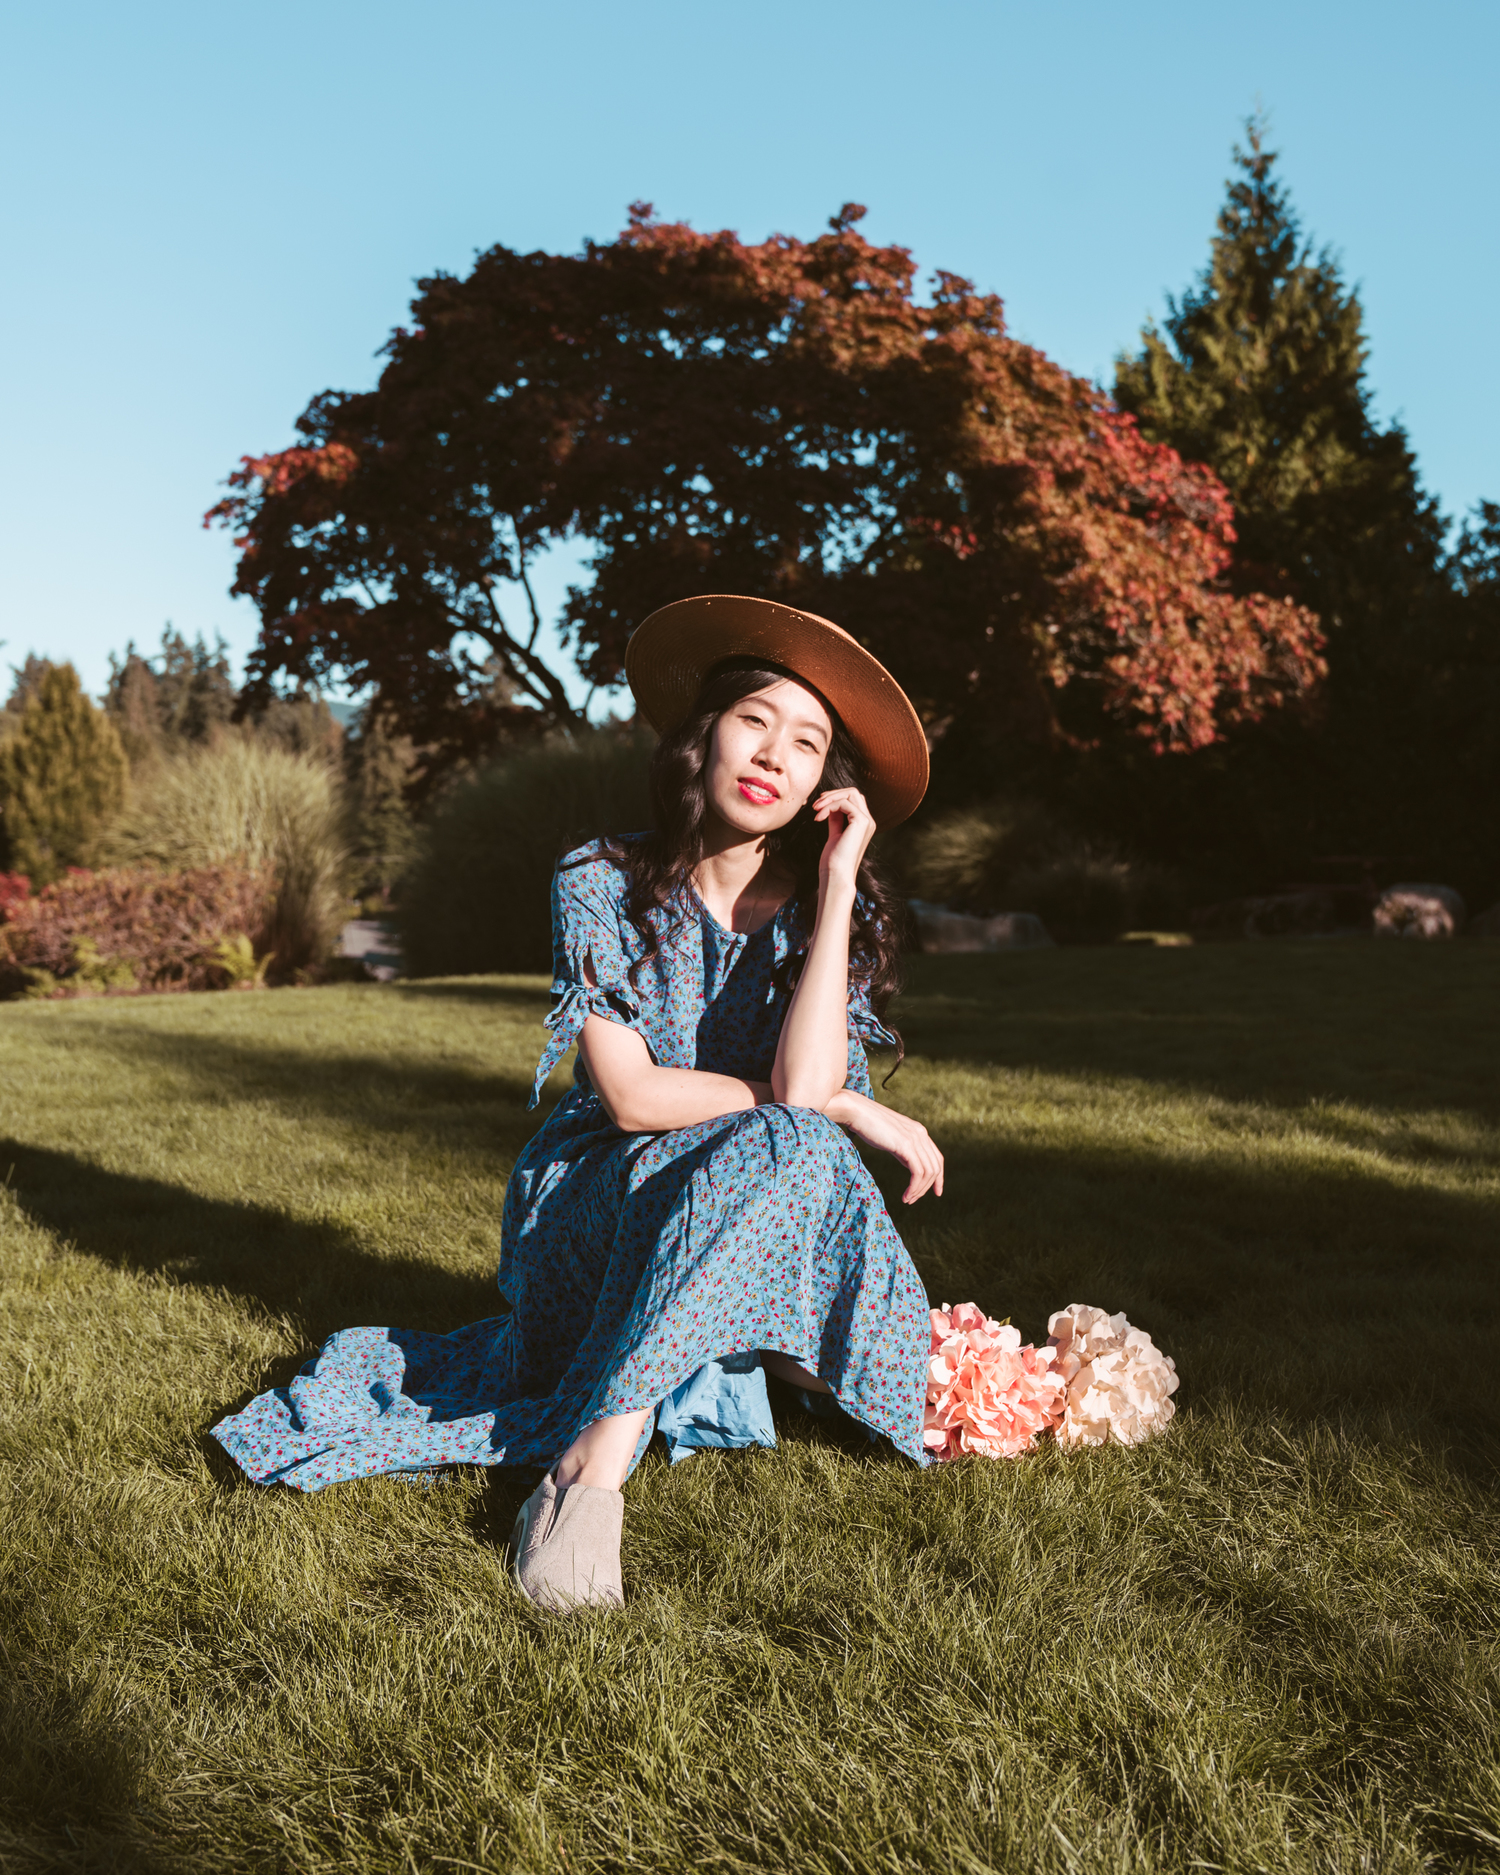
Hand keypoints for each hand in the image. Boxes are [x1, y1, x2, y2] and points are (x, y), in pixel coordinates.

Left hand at [812, 786, 876, 898]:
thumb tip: (829, 807)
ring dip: (829, 798)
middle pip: (853, 792)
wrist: (836, 875)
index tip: (818, 806)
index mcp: (864, 824)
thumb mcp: (834, 835)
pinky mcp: (861, 822)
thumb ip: (835, 820)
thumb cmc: (833, 861)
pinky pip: (843, 803)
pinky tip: (818, 818)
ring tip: (815, 810)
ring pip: (850, 793)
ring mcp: (867, 821)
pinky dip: (828, 807)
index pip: (853, 799)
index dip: (835, 797)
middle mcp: (869, 821)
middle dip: (832, 794)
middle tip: (815, 805)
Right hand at [826, 1088, 943, 1204]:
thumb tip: (910, 1164)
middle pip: (936, 1166)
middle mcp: (921, 1134)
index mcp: (919, 1131)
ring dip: (919, 1190)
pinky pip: (918, 1173)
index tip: (936, 1192)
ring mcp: (915, 1139)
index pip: (937, 1157)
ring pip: (928, 1172)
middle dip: (928, 1187)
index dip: (939, 1177)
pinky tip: (905, 1196)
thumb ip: (904, 1149)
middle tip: (914, 1200)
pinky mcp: (906, 1145)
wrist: (856, 1111)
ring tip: (907, 1200)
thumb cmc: (868, 1124)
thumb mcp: (892, 1138)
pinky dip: (914, 1188)